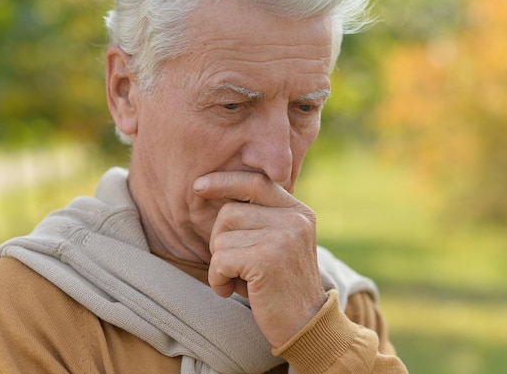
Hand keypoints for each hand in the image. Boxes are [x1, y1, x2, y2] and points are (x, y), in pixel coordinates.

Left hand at [193, 171, 327, 347]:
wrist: (307, 326)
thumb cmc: (283, 286)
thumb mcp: (280, 244)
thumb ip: (261, 218)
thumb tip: (216, 191)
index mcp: (299, 211)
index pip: (256, 182)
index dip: (225, 181)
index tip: (198, 186)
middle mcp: (294, 219)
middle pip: (229, 212)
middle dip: (220, 241)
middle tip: (235, 267)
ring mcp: (283, 237)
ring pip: (221, 238)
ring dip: (219, 264)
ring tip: (239, 281)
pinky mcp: (267, 259)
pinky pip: (219, 260)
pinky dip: (217, 279)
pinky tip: (232, 291)